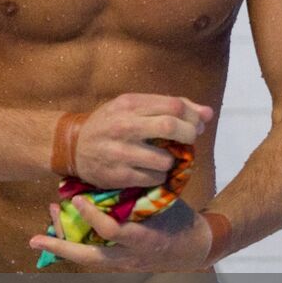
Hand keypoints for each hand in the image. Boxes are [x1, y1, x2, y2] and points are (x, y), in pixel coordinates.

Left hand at [29, 197, 212, 271]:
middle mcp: (128, 258)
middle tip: (36, 240)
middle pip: (88, 258)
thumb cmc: (180, 220)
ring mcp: (123, 264)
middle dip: (61, 249)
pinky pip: (94, 256)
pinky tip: (64, 230)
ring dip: (65, 245)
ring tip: (45, 229)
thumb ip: (141, 195)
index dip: (93, 216)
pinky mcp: (121, 264)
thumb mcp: (165, 204)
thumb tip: (119, 169)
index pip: (112, 232)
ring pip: (87, 259)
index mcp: (142, 240)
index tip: (78, 199)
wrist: (195, 248)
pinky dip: (77, 244)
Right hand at [73, 93, 213, 188]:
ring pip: (165, 159)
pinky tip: (152, 170)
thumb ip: (170, 107)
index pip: (174, 106)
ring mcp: (121, 152)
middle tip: (189, 140)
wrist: (73, 146)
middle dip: (189, 135)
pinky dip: (159, 175)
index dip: (192, 116)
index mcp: (130, 104)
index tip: (195, 124)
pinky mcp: (119, 175)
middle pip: (172, 127)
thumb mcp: (134, 107)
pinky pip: (153, 178)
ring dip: (173, 161)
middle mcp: (124, 126)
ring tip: (166, 158)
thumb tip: (208, 114)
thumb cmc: (111, 123)